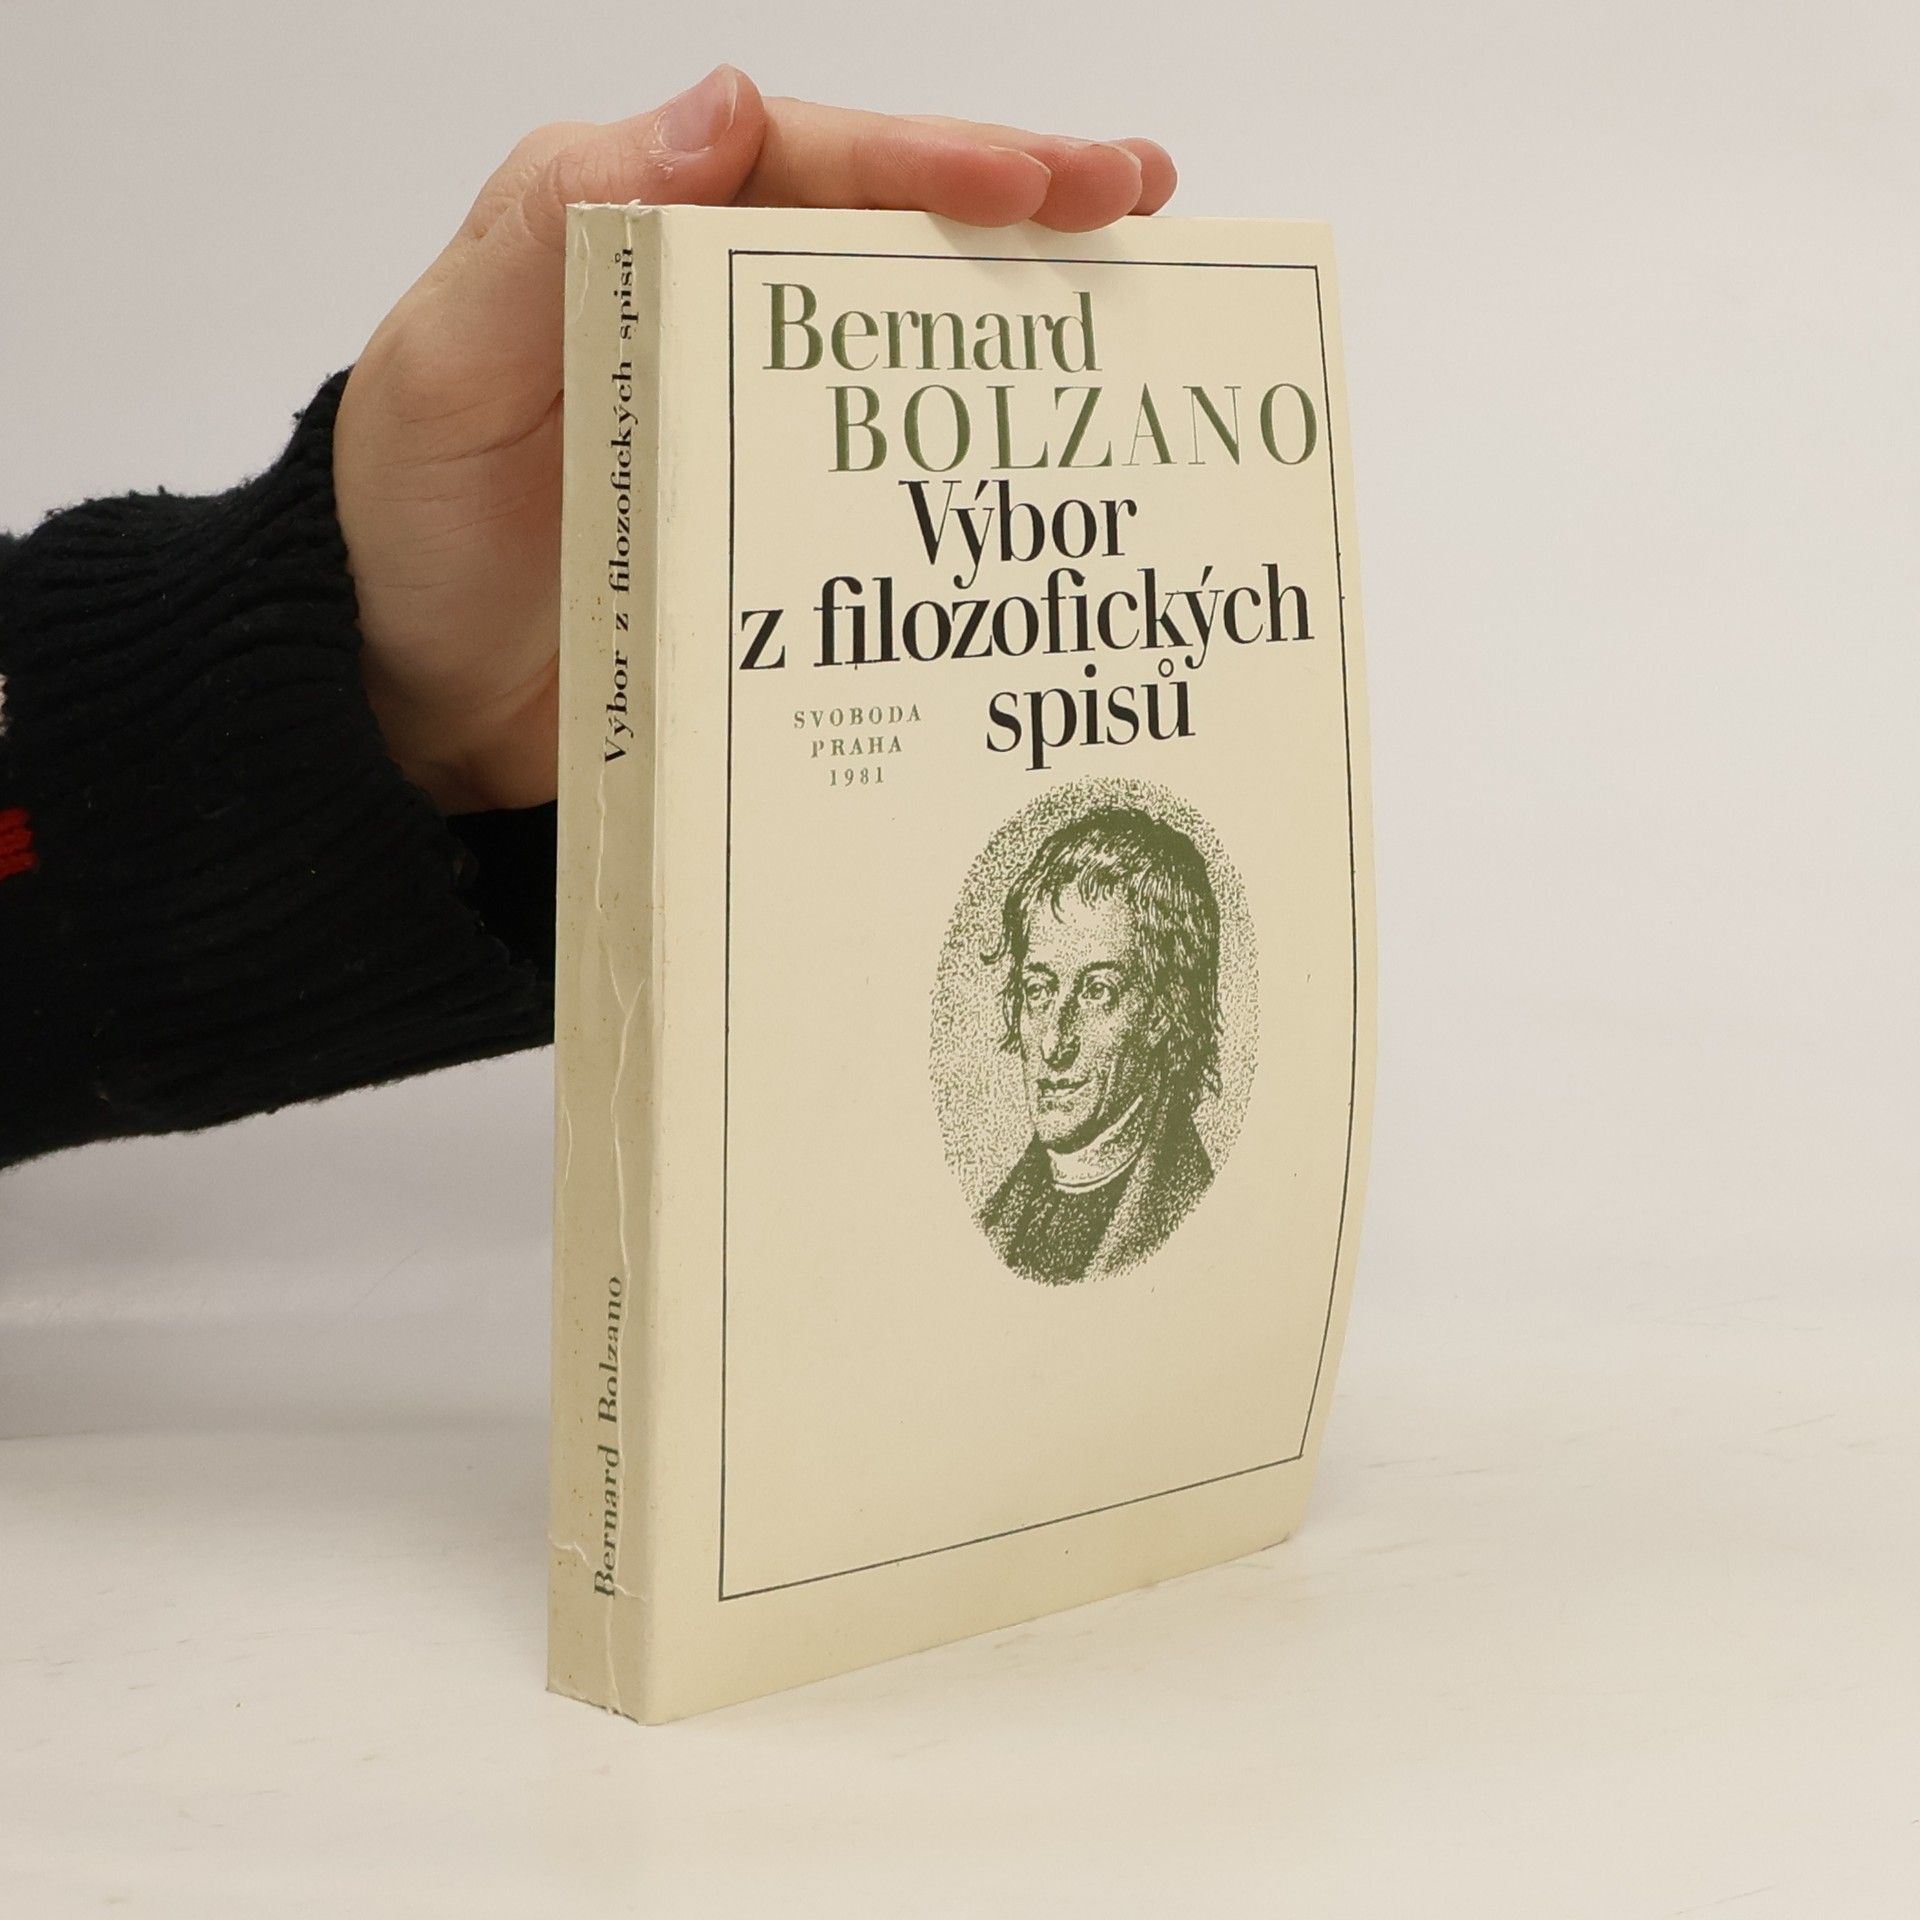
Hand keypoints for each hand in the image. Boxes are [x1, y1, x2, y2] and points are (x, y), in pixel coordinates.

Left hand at [332, 67, 1176, 813]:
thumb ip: (558, 228)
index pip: (804, 160)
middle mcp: (710, 307)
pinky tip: (1054, 456)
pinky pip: (891, 464)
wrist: (413, 705)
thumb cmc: (414, 529)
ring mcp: (754, 417)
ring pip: (906, 336)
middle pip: (882, 230)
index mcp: (635, 231)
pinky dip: (976, 450)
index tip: (1045, 181)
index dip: (931, 159)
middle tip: (1141, 199)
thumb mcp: (451, 369)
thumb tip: (723, 106)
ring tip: (1136, 294)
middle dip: (1019, 204)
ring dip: (1017, 312)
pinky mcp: (779, 518)